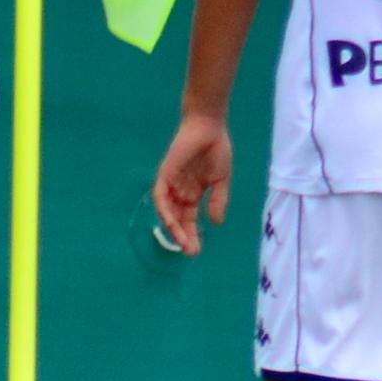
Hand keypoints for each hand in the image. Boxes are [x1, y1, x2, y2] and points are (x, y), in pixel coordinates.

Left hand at [153, 114, 232, 255]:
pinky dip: (165, 210)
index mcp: (192, 193)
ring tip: (182, 243)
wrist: (209, 128)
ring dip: (173, 228)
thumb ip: (218, 201)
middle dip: (183, 236)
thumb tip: (216, 223)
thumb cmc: (216, 150)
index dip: (192, 235)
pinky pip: (160, 196)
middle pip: (178, 219)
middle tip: (190, 252)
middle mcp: (179, 191)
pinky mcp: (165, 174)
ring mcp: (171, 184)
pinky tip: (172, 223)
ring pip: (167, 211)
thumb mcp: (221, 180)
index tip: (196, 251)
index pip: (189, 219)